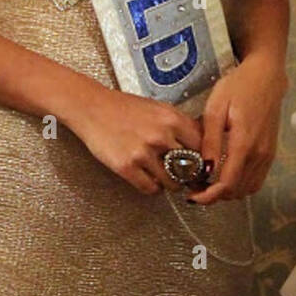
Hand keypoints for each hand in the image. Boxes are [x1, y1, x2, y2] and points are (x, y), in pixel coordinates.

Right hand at [62, 83, 202, 195]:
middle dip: (188, 175)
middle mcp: (160, 136)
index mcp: (172, 119)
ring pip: (171, 182)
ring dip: (170, 184)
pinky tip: (149, 179)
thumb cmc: (125, 107)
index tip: (200, 165)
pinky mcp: (126, 166)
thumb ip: (180, 125)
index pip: (202, 147)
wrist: (93, 107)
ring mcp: (143, 152)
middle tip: (185, 177)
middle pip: (190, 168)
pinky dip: (153, 188)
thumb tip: (202, 143)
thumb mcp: (160, 109)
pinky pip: (150, 188)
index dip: (202, 159)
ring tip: (164, 177)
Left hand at [187, 53, 287, 204]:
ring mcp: (268, 155)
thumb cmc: (238, 87)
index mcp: (244, 144)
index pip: (227, 184)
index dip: (209, 196)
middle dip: (215, 195)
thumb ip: (211, 142)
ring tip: (208, 181)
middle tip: (195, 186)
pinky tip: (226, 174)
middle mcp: (260, 154)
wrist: (266, 76)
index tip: (191, 196)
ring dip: (228, 191)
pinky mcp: (271, 153)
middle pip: (237, 191)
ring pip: (248, 189)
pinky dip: (240, 184)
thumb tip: (205, 171)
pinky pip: (256, 180)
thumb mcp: (216, 109)